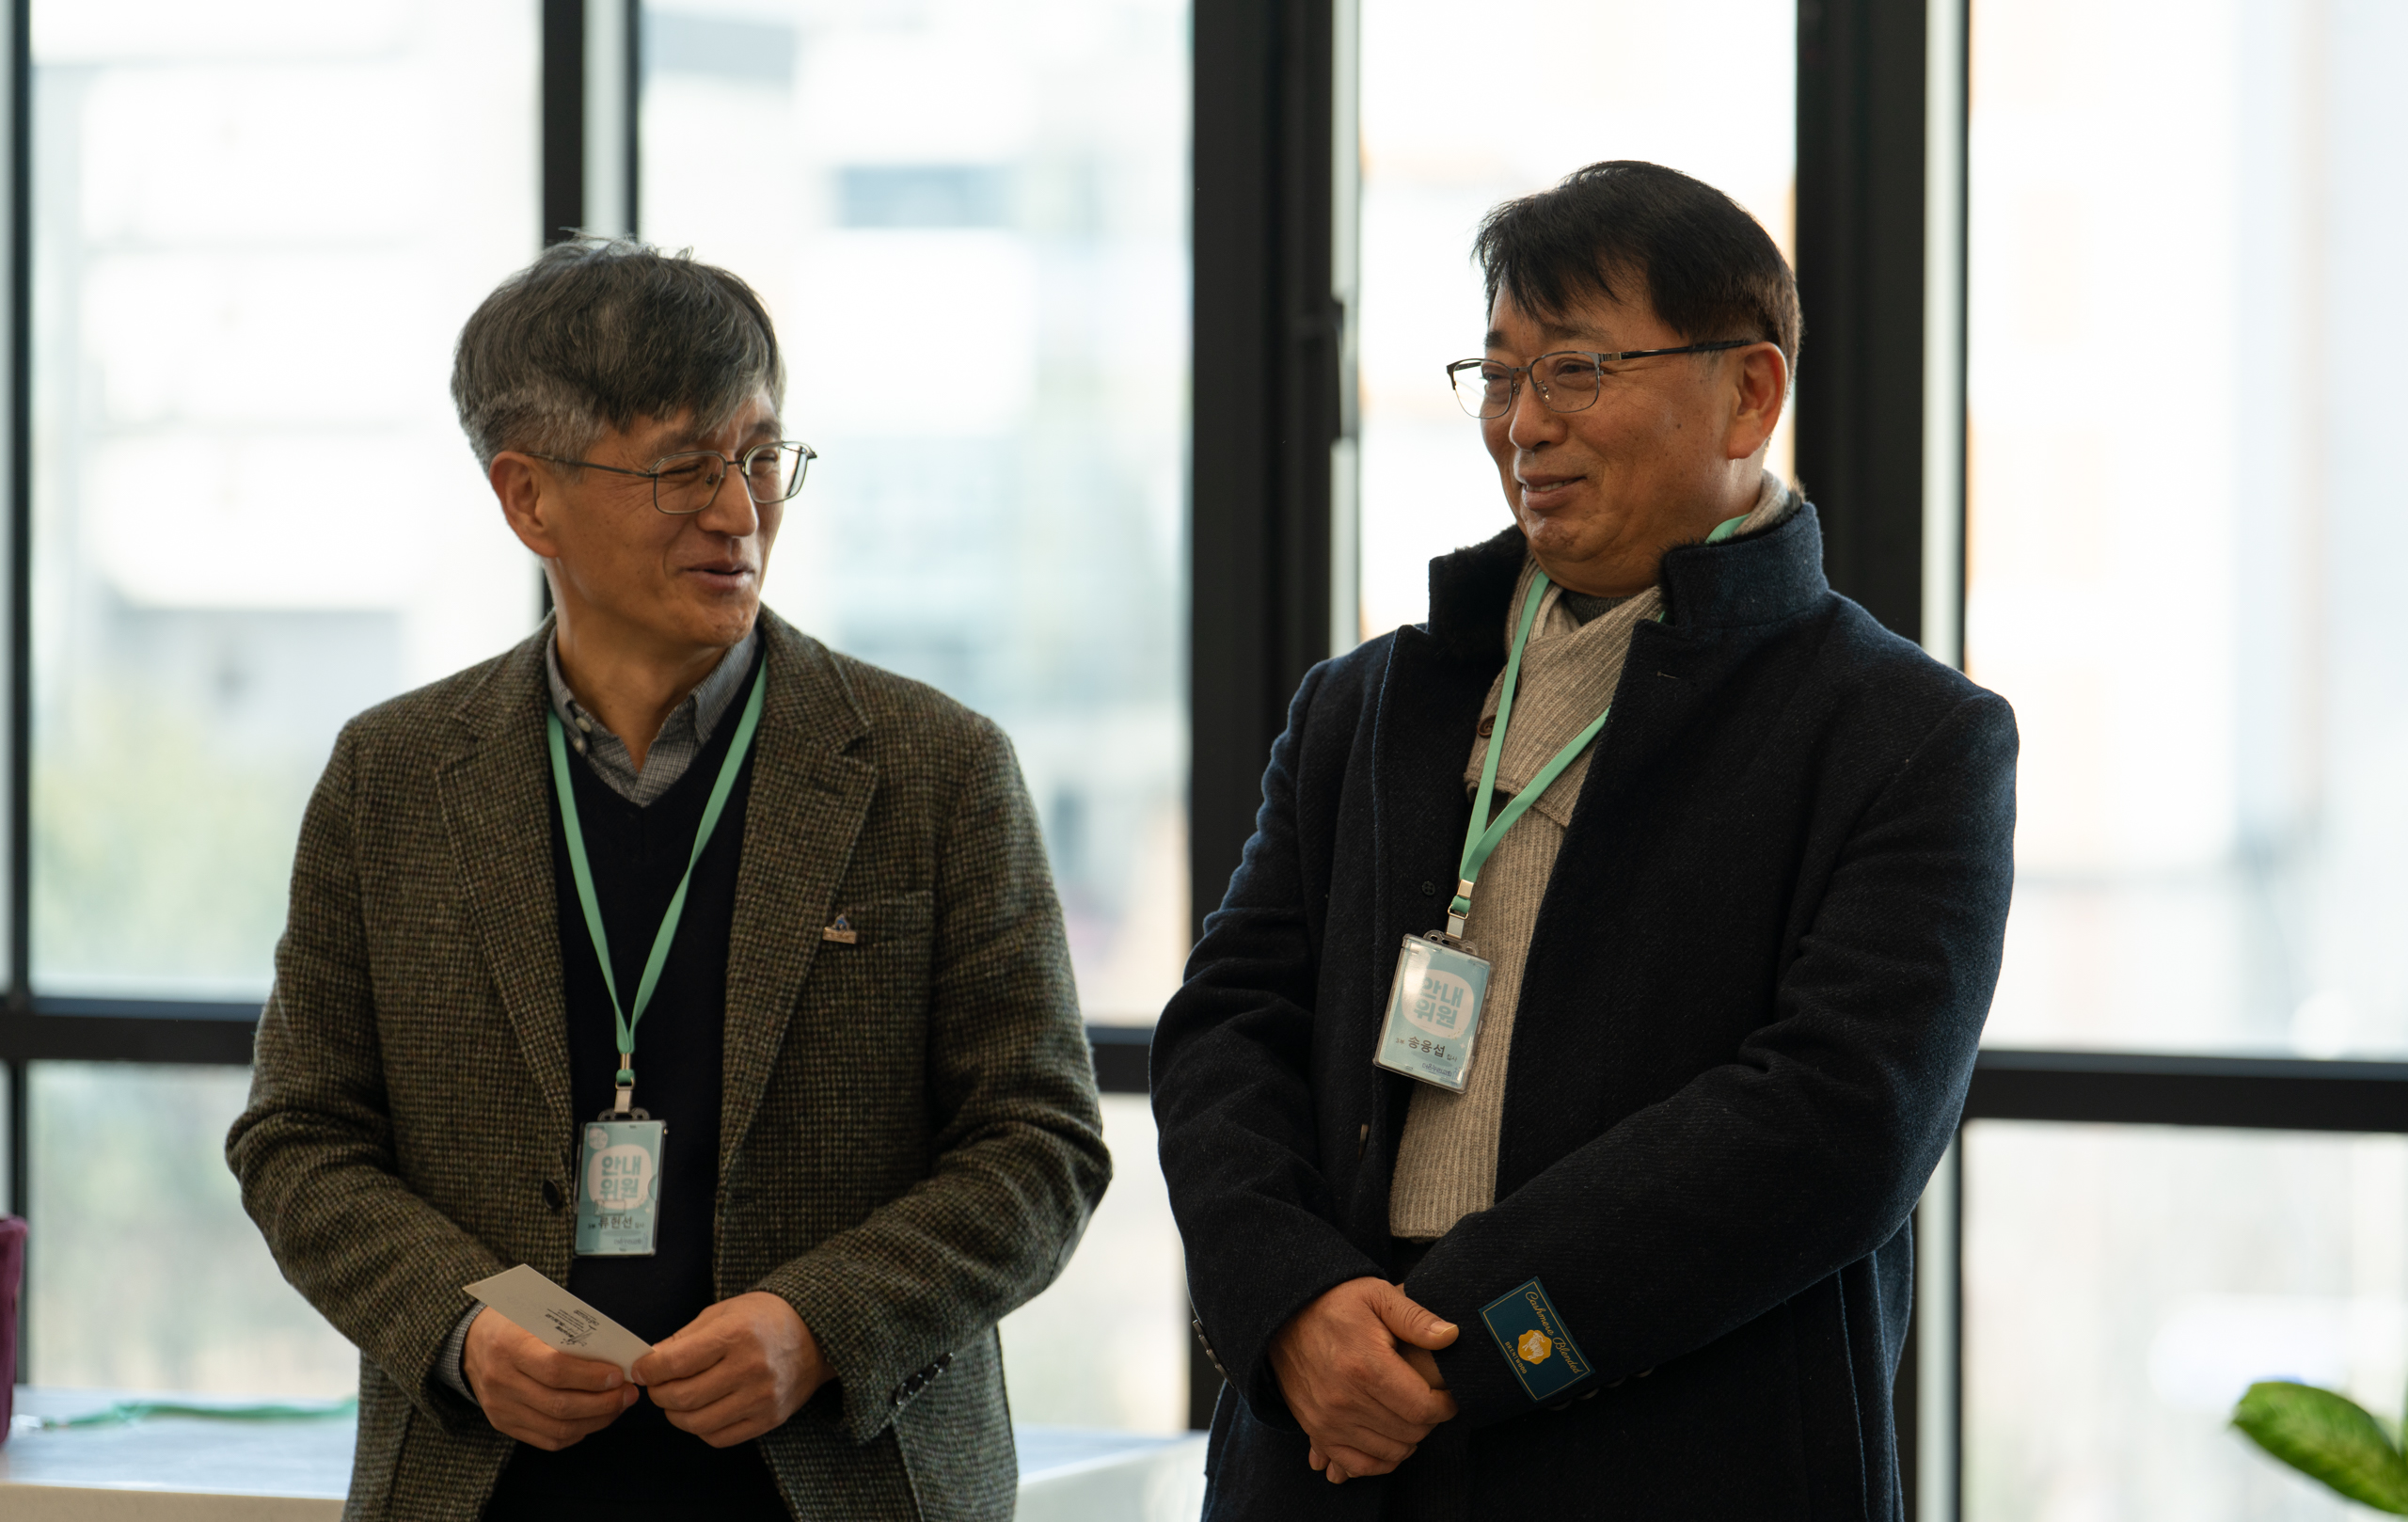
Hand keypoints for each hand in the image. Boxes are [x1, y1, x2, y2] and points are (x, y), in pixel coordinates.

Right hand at [463, 1307, 640, 1449]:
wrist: (471, 1342)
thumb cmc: (515, 1321)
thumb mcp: (536, 1313)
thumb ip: (569, 1331)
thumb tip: (615, 1353)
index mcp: (509, 1346)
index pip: (554, 1369)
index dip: (591, 1376)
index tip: (619, 1375)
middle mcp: (500, 1380)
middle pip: (559, 1404)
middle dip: (603, 1403)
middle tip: (629, 1394)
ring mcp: (500, 1407)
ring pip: (556, 1427)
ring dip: (596, 1420)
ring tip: (618, 1406)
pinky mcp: (503, 1424)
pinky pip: (547, 1439)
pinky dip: (577, 1432)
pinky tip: (595, 1419)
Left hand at [634, 1291, 825, 1446]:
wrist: (817, 1334)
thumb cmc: (765, 1318)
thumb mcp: (723, 1312)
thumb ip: (684, 1338)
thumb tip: (650, 1363)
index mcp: (735, 1335)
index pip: (675, 1363)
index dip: (648, 1370)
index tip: (641, 1370)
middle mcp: (750, 1368)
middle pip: (682, 1397)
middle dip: (659, 1394)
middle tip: (657, 1386)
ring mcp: (761, 1398)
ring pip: (697, 1423)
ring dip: (676, 1414)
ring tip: (678, 1399)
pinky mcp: (769, 1419)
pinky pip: (719, 1437)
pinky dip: (701, 1428)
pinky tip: (703, 1410)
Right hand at [1268, 1277, 1457, 1482]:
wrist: (1284, 1316)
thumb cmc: (1338, 1303)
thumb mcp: (1378, 1295)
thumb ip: (1416, 1318)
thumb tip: (1452, 1336)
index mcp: (1365, 1366)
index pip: (1422, 1408)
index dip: (1446, 1406)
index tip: (1448, 1395)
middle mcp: (1345, 1400)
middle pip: (1410, 1433)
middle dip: (1430, 1420)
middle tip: (1430, 1401)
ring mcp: (1328, 1420)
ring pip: (1390, 1452)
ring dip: (1409, 1439)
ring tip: (1411, 1415)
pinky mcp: (1316, 1430)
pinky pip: (1358, 1464)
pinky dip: (1381, 1460)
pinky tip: (1391, 1440)